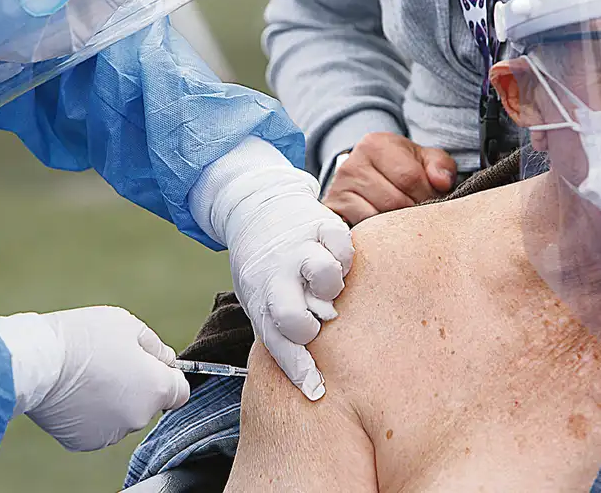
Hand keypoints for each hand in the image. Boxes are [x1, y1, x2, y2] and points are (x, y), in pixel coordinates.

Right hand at [0, 307, 188, 451]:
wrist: (36, 362)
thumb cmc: (83, 338)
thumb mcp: (129, 325)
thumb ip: (155, 346)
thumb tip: (165, 359)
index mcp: (156, 388)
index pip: (179, 391)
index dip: (166, 375)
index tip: (148, 364)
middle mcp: (139, 417)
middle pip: (148, 403)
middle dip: (137, 386)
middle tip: (110, 363)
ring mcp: (111, 433)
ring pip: (122, 415)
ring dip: (113, 401)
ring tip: (88, 377)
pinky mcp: (85, 441)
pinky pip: (97, 426)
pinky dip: (90, 413)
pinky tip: (75, 393)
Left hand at [223, 167, 353, 400]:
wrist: (256, 211)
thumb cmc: (267, 270)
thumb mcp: (263, 302)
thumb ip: (284, 336)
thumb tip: (312, 385)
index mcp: (262, 301)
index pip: (278, 344)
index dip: (298, 369)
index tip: (315, 390)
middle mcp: (278, 277)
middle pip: (294, 316)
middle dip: (309, 325)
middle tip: (318, 320)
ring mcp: (299, 250)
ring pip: (324, 275)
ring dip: (330, 287)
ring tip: (329, 288)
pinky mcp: (320, 225)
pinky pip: (342, 243)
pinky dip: (345, 255)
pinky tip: (341, 262)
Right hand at [323, 132, 456, 225]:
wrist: (367, 176)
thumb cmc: (400, 168)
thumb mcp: (423, 160)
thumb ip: (440, 166)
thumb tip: (442, 183)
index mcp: (376, 144)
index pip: (409, 177)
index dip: (428, 195)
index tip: (434, 200)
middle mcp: (353, 163)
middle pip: (395, 201)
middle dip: (415, 213)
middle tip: (423, 216)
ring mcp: (339, 188)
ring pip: (379, 218)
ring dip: (398, 225)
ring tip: (406, 221)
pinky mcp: (334, 210)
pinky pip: (363, 230)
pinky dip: (379, 234)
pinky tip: (387, 230)